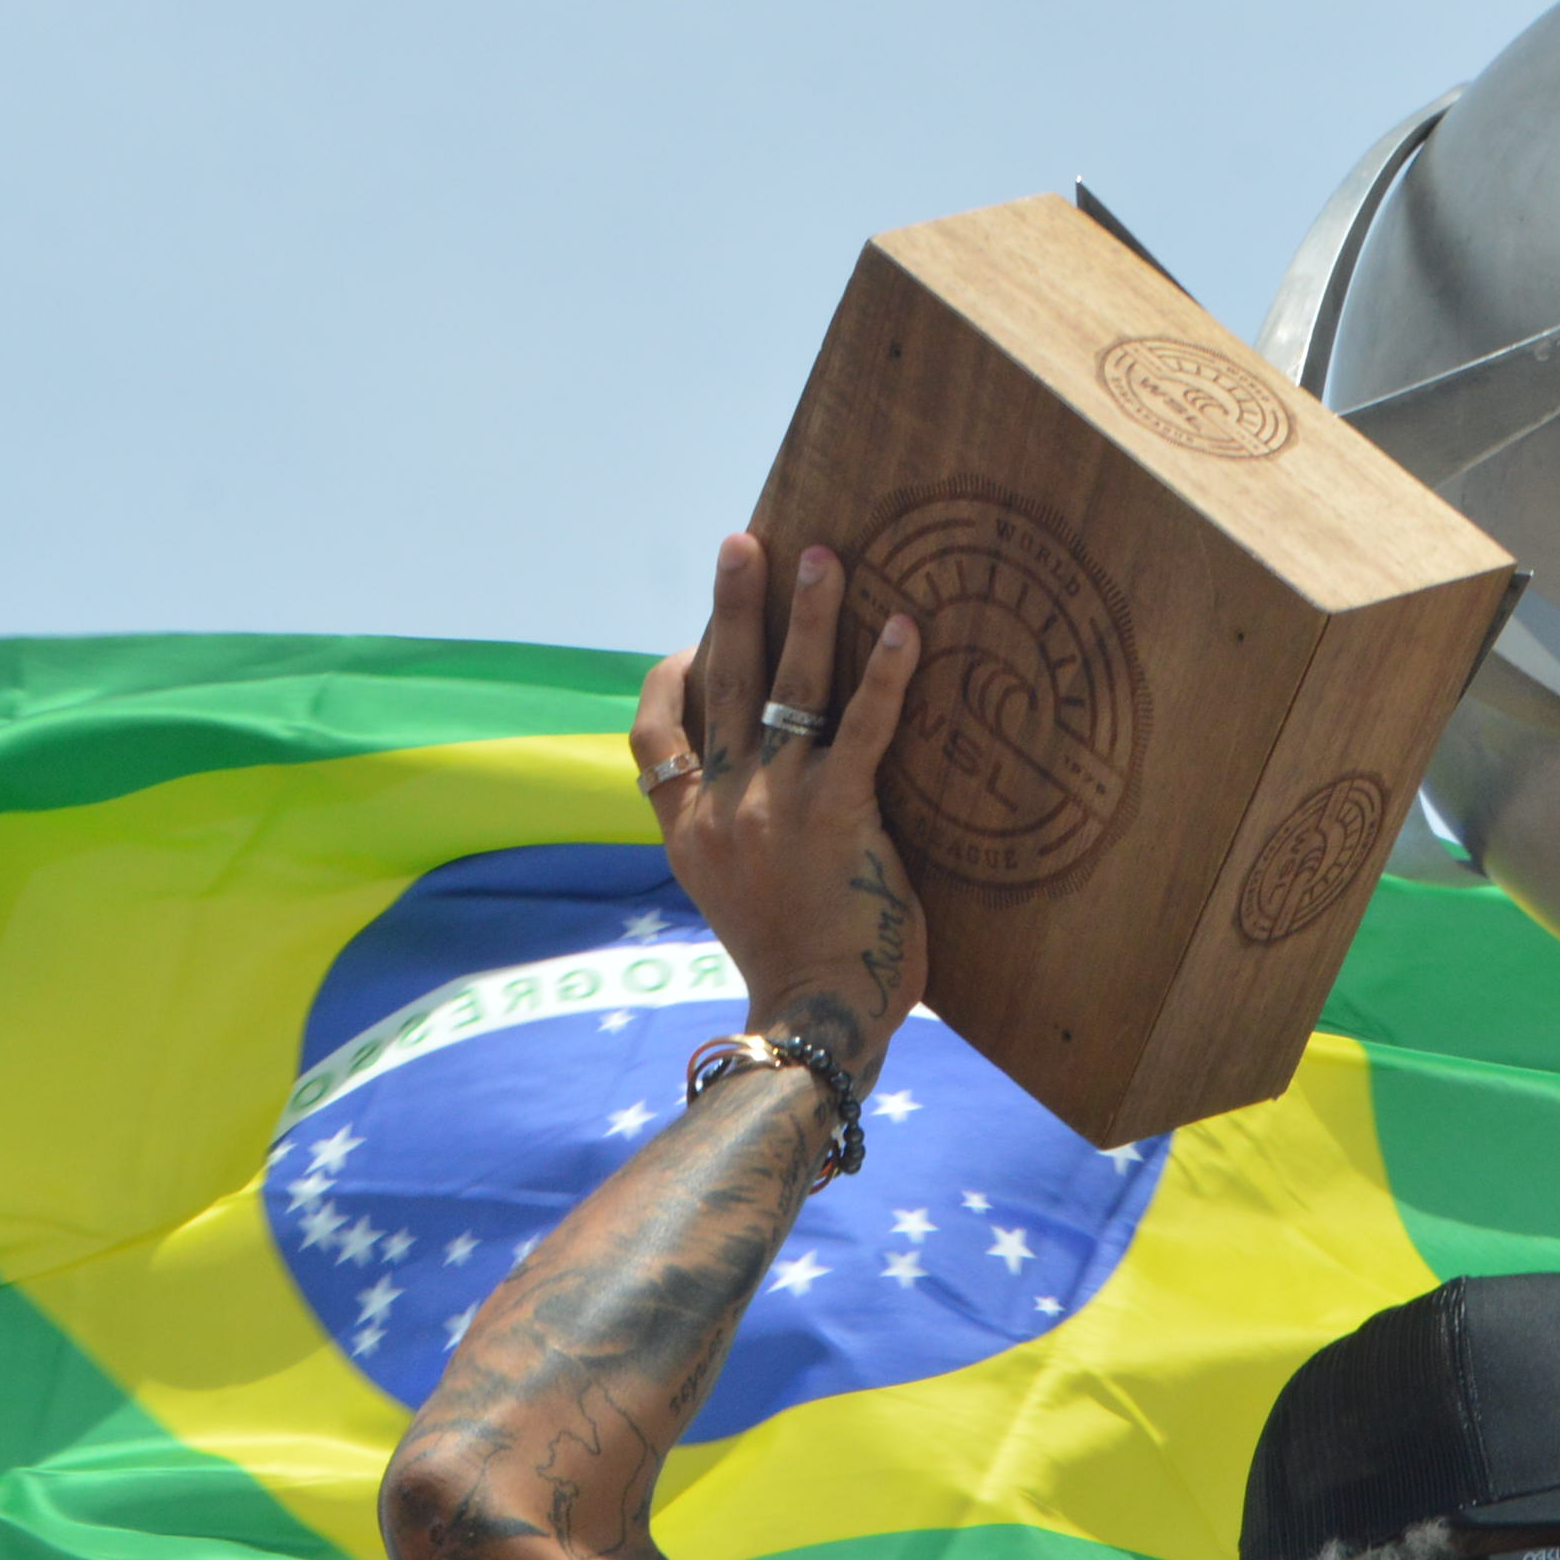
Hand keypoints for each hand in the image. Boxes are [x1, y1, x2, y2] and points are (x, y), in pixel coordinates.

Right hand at [630, 532, 928, 1073]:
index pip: (654, 740)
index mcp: (689, 832)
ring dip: (805, 614)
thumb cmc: (794, 971)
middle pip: (720, 685)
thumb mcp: (735, 903)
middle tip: (742, 541)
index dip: (668, 681)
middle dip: (733, 605)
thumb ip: (732, 848)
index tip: (688, 643)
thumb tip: (755, 816)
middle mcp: (723, 807)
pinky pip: (861, 727)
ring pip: (785, 688)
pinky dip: (884, 673)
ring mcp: (777, 805)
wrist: (815, 1018)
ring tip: (822, 554)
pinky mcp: (839, 813)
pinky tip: (904, 628)